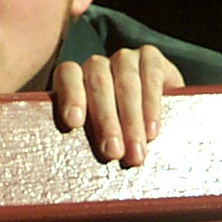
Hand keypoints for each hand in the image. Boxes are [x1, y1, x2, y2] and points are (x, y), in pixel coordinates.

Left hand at [52, 46, 183, 166]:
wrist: (153, 116)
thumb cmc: (113, 133)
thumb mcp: (95, 133)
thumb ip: (82, 137)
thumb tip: (68, 163)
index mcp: (74, 77)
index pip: (67, 75)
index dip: (71, 95)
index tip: (74, 123)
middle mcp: (97, 64)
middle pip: (98, 83)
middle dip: (106, 120)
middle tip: (113, 152)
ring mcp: (124, 58)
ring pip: (126, 83)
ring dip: (131, 120)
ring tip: (135, 152)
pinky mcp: (150, 57)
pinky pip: (151, 77)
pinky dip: (152, 106)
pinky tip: (152, 130)